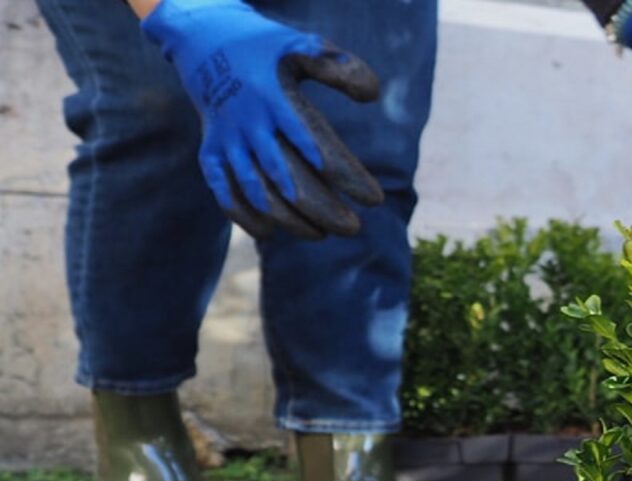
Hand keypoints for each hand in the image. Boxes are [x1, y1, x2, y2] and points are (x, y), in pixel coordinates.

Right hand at [142, 0, 384, 239]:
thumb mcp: (303, 48)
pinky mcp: (210, 151)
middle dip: (322, 209)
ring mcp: (227, 140)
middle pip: (288, 178)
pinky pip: (223, 190)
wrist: (205, 41)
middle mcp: (250, 124)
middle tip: (353, 228)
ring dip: (289, 219)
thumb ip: (338, 69)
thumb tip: (372, 94)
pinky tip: (269, 233)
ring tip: (321, 235)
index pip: (318, 147)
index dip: (347, 176)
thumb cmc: (267, 51)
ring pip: (257, 191)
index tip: (375, 199)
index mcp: (276, 99)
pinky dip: (243, 215)